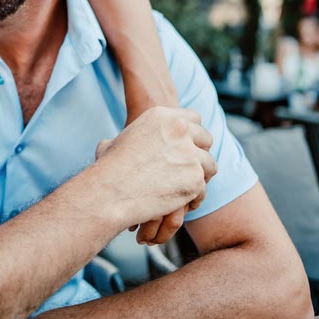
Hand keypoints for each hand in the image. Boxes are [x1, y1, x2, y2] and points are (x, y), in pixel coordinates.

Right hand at [91, 107, 215, 230]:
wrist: (110, 191)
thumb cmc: (108, 168)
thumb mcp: (117, 141)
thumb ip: (131, 136)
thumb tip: (119, 141)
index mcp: (163, 116)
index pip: (194, 119)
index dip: (191, 135)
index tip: (186, 147)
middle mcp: (179, 129)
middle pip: (206, 139)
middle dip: (200, 154)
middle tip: (189, 168)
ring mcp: (190, 154)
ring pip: (210, 165)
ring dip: (200, 176)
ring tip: (187, 187)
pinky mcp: (195, 178)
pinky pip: (204, 188)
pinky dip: (194, 197)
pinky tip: (182, 203)